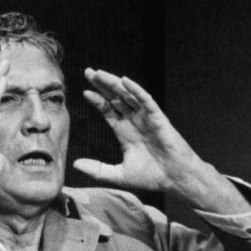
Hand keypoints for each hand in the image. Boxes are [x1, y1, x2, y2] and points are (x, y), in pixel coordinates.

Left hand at [75, 69, 249, 212]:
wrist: (175, 179)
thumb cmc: (152, 176)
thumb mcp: (118, 175)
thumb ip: (97, 169)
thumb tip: (75, 164)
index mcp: (125, 131)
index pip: (108, 110)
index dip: (97, 101)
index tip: (84, 92)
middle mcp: (134, 121)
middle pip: (115, 98)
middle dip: (102, 85)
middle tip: (88, 71)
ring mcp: (146, 118)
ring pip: (127, 95)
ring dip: (114, 83)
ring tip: (99, 74)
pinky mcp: (158, 118)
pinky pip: (146, 100)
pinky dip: (136, 90)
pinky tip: (124, 81)